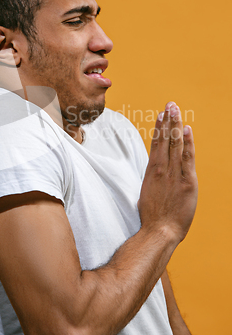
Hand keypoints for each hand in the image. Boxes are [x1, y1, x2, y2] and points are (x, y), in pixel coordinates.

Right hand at [138, 102, 197, 243]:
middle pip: (165, 139)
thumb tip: (155, 173)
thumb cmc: (153, 216)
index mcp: (152, 170)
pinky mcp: (187, 181)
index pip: (156, 144)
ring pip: (174, 144)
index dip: (159, 128)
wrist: (159, 230)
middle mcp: (162, 168)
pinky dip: (186, 143)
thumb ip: (153, 179)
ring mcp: (174, 173)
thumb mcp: (148, 192)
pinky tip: (186, 130)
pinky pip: (187, 157)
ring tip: (175, 109)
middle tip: (170, 104)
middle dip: (168, 120)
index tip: (160, 115)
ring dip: (175, 125)